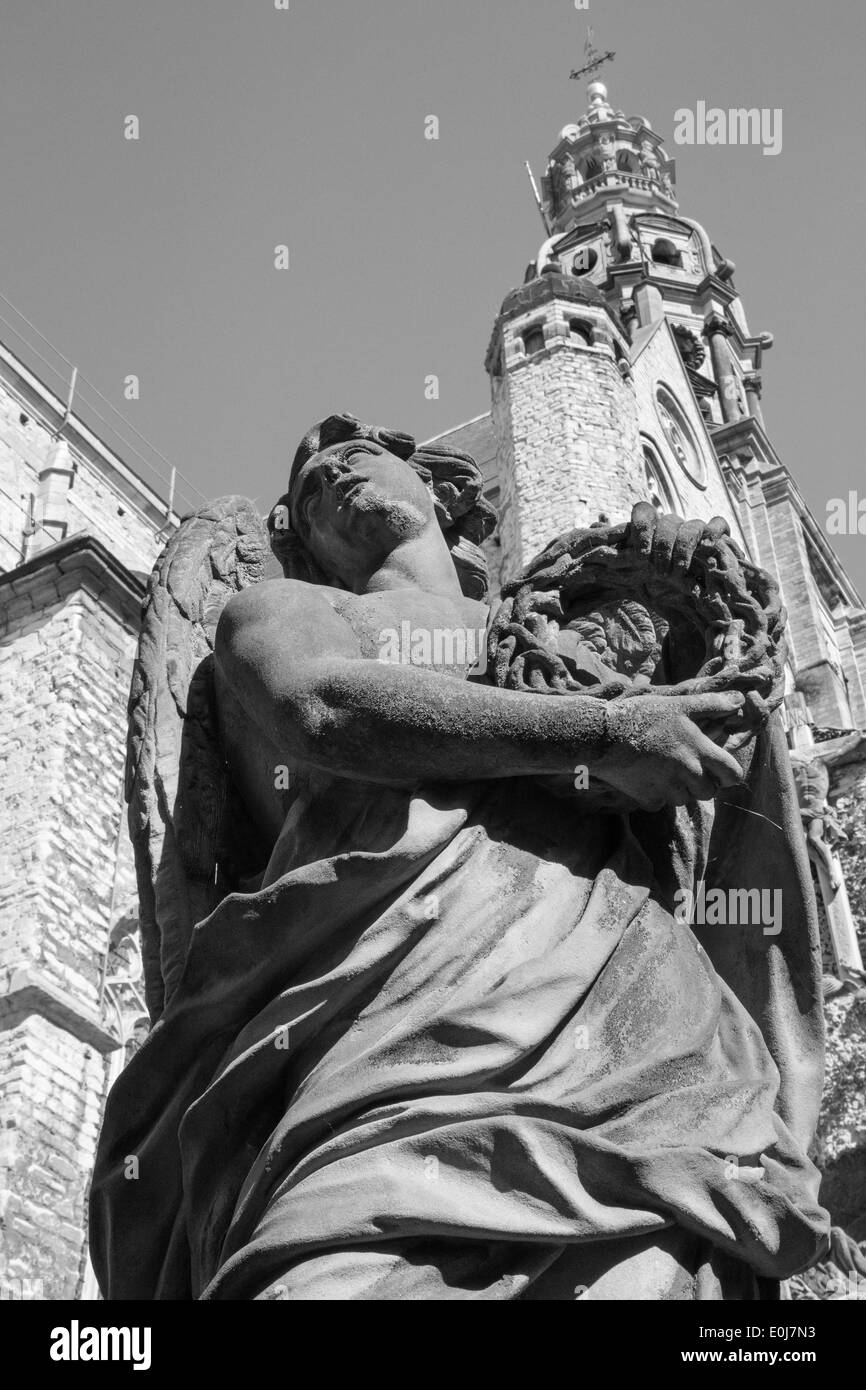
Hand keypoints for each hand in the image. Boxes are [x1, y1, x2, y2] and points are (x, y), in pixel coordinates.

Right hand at [593, 691, 745, 809]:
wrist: (603, 735)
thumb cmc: (643, 715)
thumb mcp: (680, 704)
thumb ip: (713, 703)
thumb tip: (740, 699)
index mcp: (699, 752)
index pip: (733, 776)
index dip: (730, 774)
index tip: (720, 769)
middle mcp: (687, 774)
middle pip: (710, 793)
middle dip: (704, 783)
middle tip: (689, 767)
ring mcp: (667, 789)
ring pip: (686, 800)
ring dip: (682, 789)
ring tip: (666, 769)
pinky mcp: (648, 799)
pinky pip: (662, 803)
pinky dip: (658, 794)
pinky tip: (647, 776)